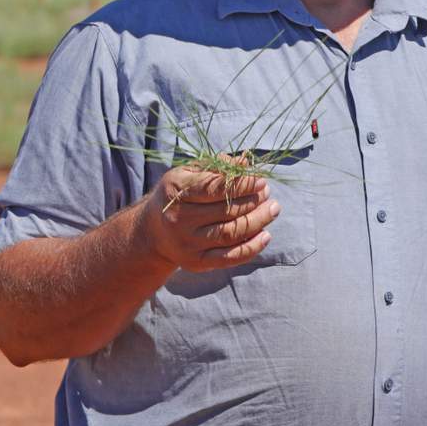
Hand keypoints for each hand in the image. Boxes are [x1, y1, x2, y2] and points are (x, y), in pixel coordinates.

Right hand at [140, 160, 279, 271]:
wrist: (153, 231)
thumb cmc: (179, 195)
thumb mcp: (190, 174)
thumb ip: (216, 167)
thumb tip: (246, 162)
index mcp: (176, 190)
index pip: (215, 188)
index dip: (242, 184)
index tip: (261, 180)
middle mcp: (179, 218)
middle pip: (226, 211)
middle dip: (253, 201)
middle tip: (268, 194)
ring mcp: (186, 243)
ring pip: (230, 233)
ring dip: (258, 221)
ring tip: (273, 209)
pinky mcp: (194, 262)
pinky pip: (228, 258)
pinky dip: (251, 248)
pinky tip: (266, 235)